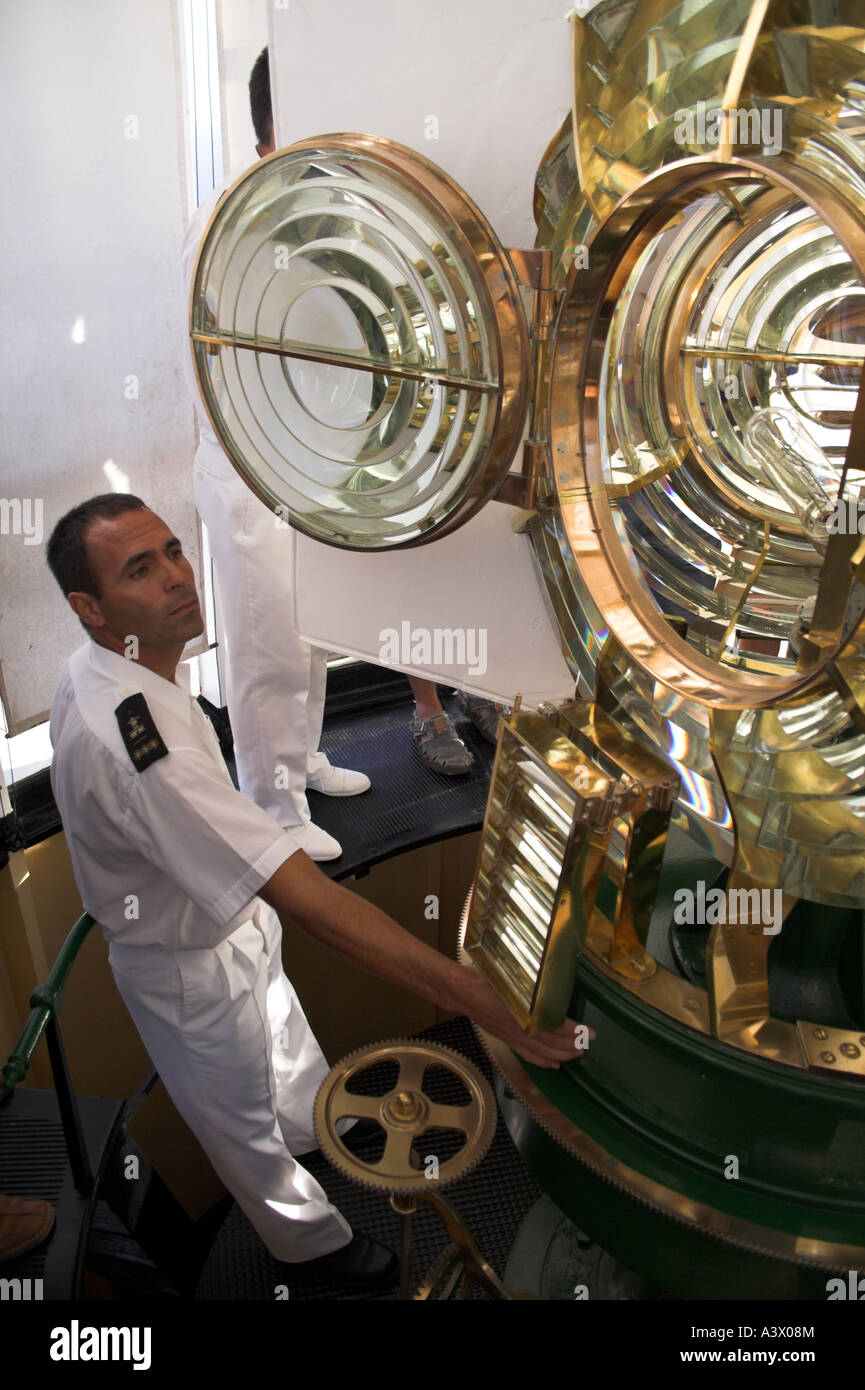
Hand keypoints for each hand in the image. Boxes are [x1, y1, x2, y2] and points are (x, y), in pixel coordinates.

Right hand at [462, 969, 593, 1068]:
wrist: (464, 992)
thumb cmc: (487, 980)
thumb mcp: (512, 978)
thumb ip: (531, 986)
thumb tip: (551, 983)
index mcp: (525, 1012)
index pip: (557, 1026)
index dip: (576, 1031)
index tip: (591, 1032)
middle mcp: (521, 1028)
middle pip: (553, 1043)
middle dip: (573, 1046)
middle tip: (587, 1045)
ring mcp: (514, 1037)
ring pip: (543, 1053)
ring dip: (562, 1055)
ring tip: (577, 1055)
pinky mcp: (507, 1041)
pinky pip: (528, 1056)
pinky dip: (543, 1063)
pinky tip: (554, 1065)